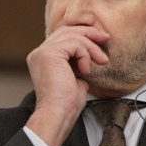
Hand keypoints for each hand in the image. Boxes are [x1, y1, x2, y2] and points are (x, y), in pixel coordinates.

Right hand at [25, 26, 109, 145]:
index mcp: (42, 58)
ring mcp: (43, 52)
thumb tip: (87, 61)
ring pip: (72, 36)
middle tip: (106, 38)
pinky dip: (85, 54)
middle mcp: (39, 53)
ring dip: (91, 47)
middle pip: (67, 31)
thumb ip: (77, 67)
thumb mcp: (75, 80)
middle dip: (89, 33)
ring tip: (101, 61)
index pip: (62, 36)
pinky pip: (74, 44)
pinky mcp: (50, 53)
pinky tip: (86, 70)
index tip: (101, 40)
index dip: (82, 35)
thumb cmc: (66, 104)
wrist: (58, 114)